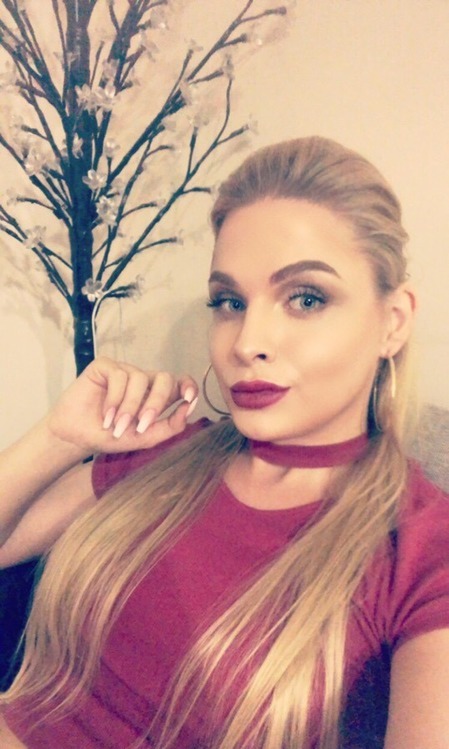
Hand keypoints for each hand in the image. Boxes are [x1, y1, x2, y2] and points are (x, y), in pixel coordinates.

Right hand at [44, 357, 197, 457]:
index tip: (189, 398)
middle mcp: (143, 381)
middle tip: (142, 424)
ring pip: (140, 379)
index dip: (188, 385)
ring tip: (115, 426)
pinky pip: (119, 376)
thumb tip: (189, 408)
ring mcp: (125, 372)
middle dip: (156, 402)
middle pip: (164, 378)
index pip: (179, 382)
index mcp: (156, 396)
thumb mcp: (143, 438)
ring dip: (129, 407)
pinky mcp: (105, 367)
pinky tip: (106, 415)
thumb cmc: (109, 437)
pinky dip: (114, 399)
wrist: (77, 438)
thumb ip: (169, 426)